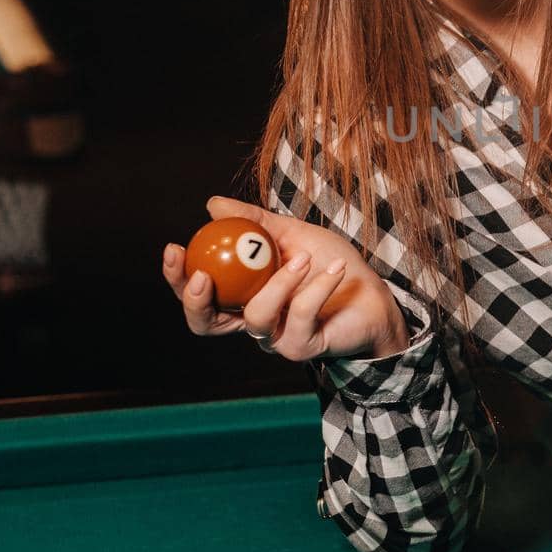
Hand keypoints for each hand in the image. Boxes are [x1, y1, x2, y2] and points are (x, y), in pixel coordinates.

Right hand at [161, 196, 410, 360]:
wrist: (377, 294)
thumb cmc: (331, 263)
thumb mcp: (292, 234)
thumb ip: (254, 223)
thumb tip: (211, 205)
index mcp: (242, 295)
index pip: (199, 294)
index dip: (177, 279)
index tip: (175, 248)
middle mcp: (252, 321)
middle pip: (205, 323)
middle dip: (195, 301)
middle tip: (203, 275)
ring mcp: (277, 339)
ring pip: (258, 316)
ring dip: (279, 282)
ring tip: (304, 257)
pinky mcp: (304, 347)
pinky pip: (300, 316)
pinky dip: (317, 288)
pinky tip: (336, 270)